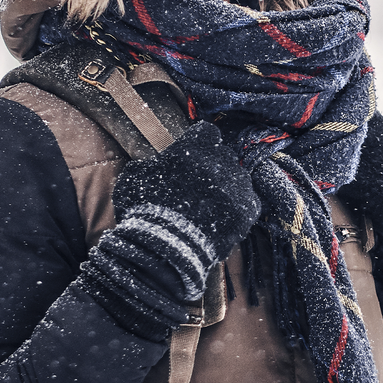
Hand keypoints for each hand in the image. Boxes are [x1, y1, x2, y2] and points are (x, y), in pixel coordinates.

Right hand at [113, 121, 261, 260]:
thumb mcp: (134, 178)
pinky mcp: (247, 210)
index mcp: (195, 146)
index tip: (193, 155)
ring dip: (227, 189)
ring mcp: (237, 185)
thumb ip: (148, 165)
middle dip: (213, 167)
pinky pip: (249, 203)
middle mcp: (221, 160)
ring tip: (211, 207)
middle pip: (224, 156)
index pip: (206, 133)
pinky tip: (223, 220)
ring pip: (238, 179)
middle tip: (199, 187)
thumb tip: (151, 166)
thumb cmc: (145, 210)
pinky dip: (237, 210)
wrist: (165, 249)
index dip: (200, 144)